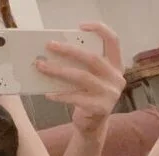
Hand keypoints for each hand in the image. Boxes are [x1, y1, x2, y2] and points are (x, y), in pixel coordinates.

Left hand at [36, 22, 125, 137]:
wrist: (92, 126)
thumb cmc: (88, 98)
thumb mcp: (90, 79)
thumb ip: (82, 66)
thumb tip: (56, 52)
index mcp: (116, 67)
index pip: (113, 41)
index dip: (99, 30)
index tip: (80, 26)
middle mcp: (116, 79)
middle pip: (92, 58)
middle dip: (68, 50)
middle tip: (50, 46)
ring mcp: (110, 94)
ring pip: (81, 77)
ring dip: (59, 71)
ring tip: (42, 67)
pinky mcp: (100, 108)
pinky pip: (76, 97)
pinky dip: (60, 95)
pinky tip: (48, 93)